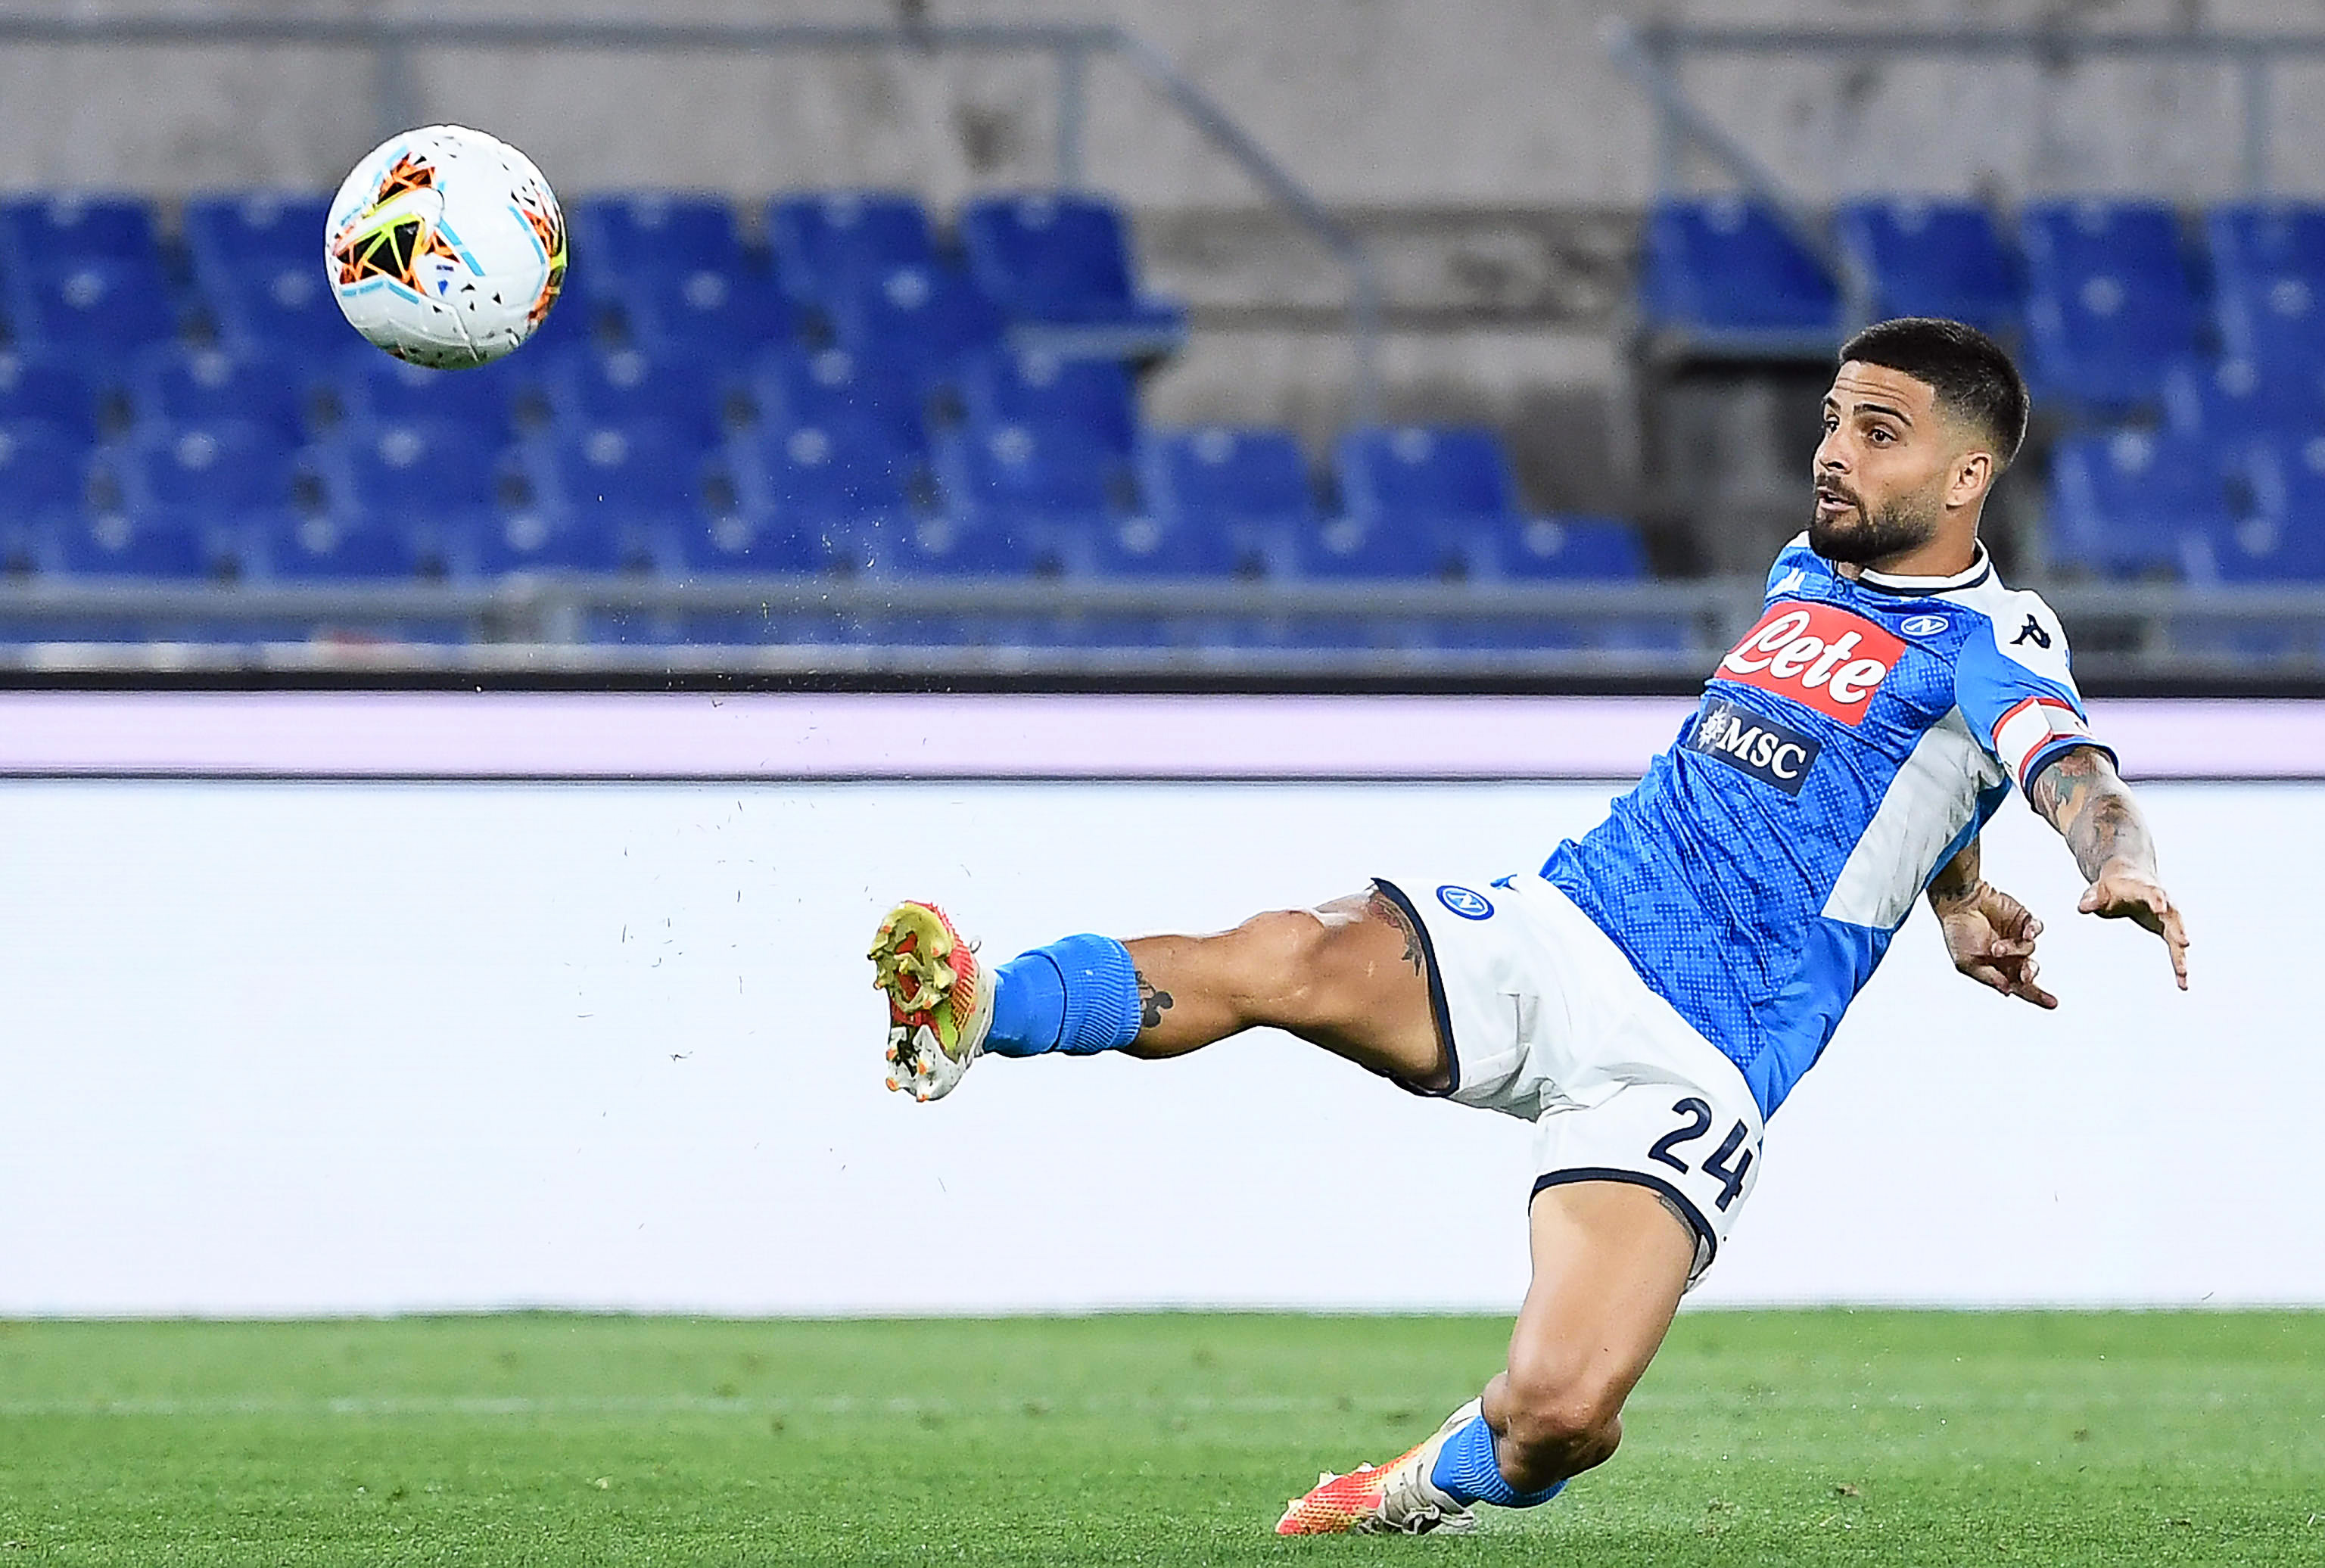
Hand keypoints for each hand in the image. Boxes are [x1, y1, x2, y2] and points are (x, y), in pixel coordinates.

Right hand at [1937, 881, 2056, 1008]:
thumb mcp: (1966, 962)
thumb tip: (2007, 990)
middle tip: (2025, 974)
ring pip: (2030, 949)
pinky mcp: (2024, 920)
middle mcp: (2012, 956)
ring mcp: (2019, 937)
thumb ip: (1988, 977)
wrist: (1959, 902)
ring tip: (1996, 947)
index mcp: (1999, 969)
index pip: (2022, 987)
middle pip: (2030, 970)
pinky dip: (2033, 931)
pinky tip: (2026, 933)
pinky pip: (2036, 928)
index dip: (2038, 996)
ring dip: (2014, 950)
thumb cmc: (1958, 932)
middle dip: (2029, 973)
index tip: (2052, 1003)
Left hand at [2078, 864, 2190, 990]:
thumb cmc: (2112, 886)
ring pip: (2178, 935)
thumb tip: (2084, 907)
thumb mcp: (2098, 889)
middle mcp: (2162, 902)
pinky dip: (2179, 963)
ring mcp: (2168, 917)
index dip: (2157, 899)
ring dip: (2181, 954)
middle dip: (2179, 929)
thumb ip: (2091, 897)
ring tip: (2183, 974)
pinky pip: (2176, 948)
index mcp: (2144, 888)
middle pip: (2173, 915)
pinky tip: (2182, 983)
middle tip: (2184, 943)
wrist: (2129, 879)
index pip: (2153, 892)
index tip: (2161, 907)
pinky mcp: (2168, 930)